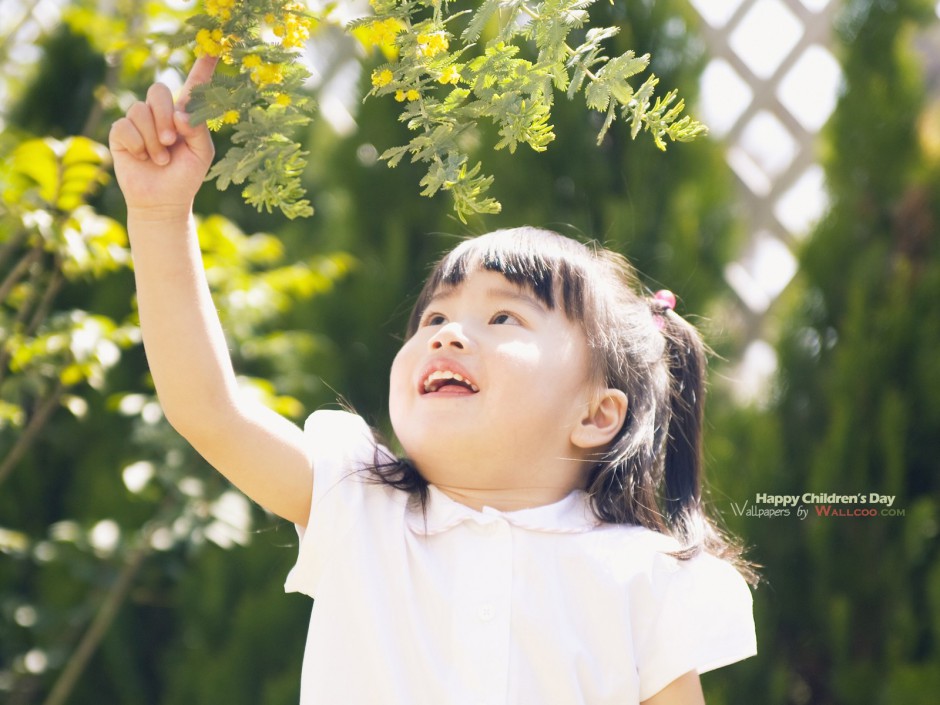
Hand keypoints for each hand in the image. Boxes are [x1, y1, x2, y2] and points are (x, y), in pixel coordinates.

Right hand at [109, 56, 218, 215]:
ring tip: (160, 158)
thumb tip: (180, 113)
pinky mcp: (121, 134)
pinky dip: (137, 144)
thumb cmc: (185, 177)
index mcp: (184, 115)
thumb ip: (198, 130)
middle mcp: (160, 113)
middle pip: (157, 90)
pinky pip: (125, 126)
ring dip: (152, 138)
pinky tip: (143, 158)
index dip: (202, 68)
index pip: (193, 86)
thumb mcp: (201, 154)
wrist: (163, 201)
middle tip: (171, 140)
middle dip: (164, 116)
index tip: (213, 48)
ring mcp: (139, 122)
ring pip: (140, 110)